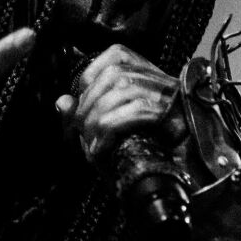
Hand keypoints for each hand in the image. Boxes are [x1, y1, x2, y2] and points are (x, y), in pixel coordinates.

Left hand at [55, 44, 186, 162]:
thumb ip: (82, 116)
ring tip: (91, 142)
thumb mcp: (103, 136)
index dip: (92, 74)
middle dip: (89, 102)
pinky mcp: (178, 119)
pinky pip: (136, 111)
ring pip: (123, 90)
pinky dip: (109, 130)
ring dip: (97, 118)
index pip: (119, 54)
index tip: (81, 101)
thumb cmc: (134, 160)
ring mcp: (174, 100)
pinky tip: (101, 149)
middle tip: (81, 131)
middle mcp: (165, 83)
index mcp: (150, 79)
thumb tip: (63, 101)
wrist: (164, 187)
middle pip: (116, 73)